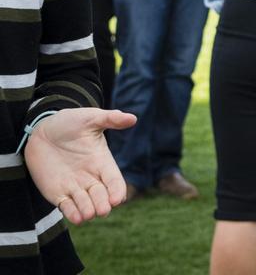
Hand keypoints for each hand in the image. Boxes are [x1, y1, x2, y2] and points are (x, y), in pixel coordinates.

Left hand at [25, 109, 137, 224]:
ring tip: (89, 214)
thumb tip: (132, 118)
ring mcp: (74, 187)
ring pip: (85, 205)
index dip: (117, 191)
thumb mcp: (90, 118)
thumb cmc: (69, 122)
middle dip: (103, 205)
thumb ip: (110, 119)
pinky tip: (76, 218)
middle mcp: (91, 178)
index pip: (115, 181)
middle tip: (102, 209)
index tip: (117, 199)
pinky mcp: (57, 193)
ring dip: (88, 211)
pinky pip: (67, 207)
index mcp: (102, 163)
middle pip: (102, 197)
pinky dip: (72, 214)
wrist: (41, 130)